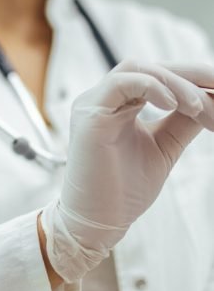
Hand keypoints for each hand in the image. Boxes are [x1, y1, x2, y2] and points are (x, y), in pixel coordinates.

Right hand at [40, 60, 213, 282]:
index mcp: (120, 104)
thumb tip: (210, 101)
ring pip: (138, 69)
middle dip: (191, 77)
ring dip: (175, 83)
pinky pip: (120, 83)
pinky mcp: (89, 114)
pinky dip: (150, 87)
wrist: (97, 223)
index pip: (159, 77)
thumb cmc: (123, 191)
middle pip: (152, 67)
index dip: (193, 80)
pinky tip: (173, 104)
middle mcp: (105, 98)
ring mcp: (94, 103)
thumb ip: (183, 122)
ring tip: (199, 106)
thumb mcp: (164, 148)